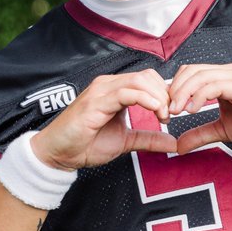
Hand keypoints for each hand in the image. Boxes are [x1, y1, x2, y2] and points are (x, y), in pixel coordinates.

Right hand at [31, 70, 176, 169]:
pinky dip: (145, 99)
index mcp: (115, 90)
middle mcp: (108, 85)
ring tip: (164, 116)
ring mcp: (101, 91)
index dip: (164, 93)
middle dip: (165, 94)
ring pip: (139, 81)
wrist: (58, 154)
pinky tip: (155, 111)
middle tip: (171, 116)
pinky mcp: (95, 101)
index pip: (147, 79)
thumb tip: (172, 141)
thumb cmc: (85, 144)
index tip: (173, 113)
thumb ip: (148, 138)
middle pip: (147, 76)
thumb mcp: (125, 141)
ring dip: (158, 97)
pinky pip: (126, 92)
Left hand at [168, 64, 231, 154]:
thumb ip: (202, 134)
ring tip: (175, 112)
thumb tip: (178, 146)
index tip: (166, 111)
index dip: (174, 90)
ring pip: (200, 75)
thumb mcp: (224, 131)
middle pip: (190, 70)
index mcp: (223, 79)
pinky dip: (198, 96)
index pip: (190, 73)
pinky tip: (192, 111)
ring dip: (182, 93)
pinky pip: (214, 85)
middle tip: (166, 112)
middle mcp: (229, 73)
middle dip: (173, 90)